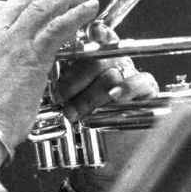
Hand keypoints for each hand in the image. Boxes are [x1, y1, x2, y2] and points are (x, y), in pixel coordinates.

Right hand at [0, 0, 99, 164]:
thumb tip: (6, 69)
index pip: (0, 8)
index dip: (23, 2)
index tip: (38, 5)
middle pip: (22, 0)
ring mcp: (13, 42)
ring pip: (42, 7)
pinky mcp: (33, 55)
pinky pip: (58, 26)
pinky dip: (76, 14)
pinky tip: (88, 11)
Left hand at [56, 24, 159, 191]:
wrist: (101, 159)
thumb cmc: (80, 129)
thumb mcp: (63, 102)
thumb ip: (58, 82)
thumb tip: (44, 69)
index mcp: (91, 60)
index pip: (93, 37)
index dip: (91, 33)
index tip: (85, 32)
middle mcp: (111, 65)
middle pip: (98, 56)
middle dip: (76, 77)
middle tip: (60, 95)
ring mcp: (129, 76)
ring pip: (113, 72)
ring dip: (93, 93)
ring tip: (76, 111)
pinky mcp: (146, 92)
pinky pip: (141, 82)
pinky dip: (127, 88)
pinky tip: (115, 97)